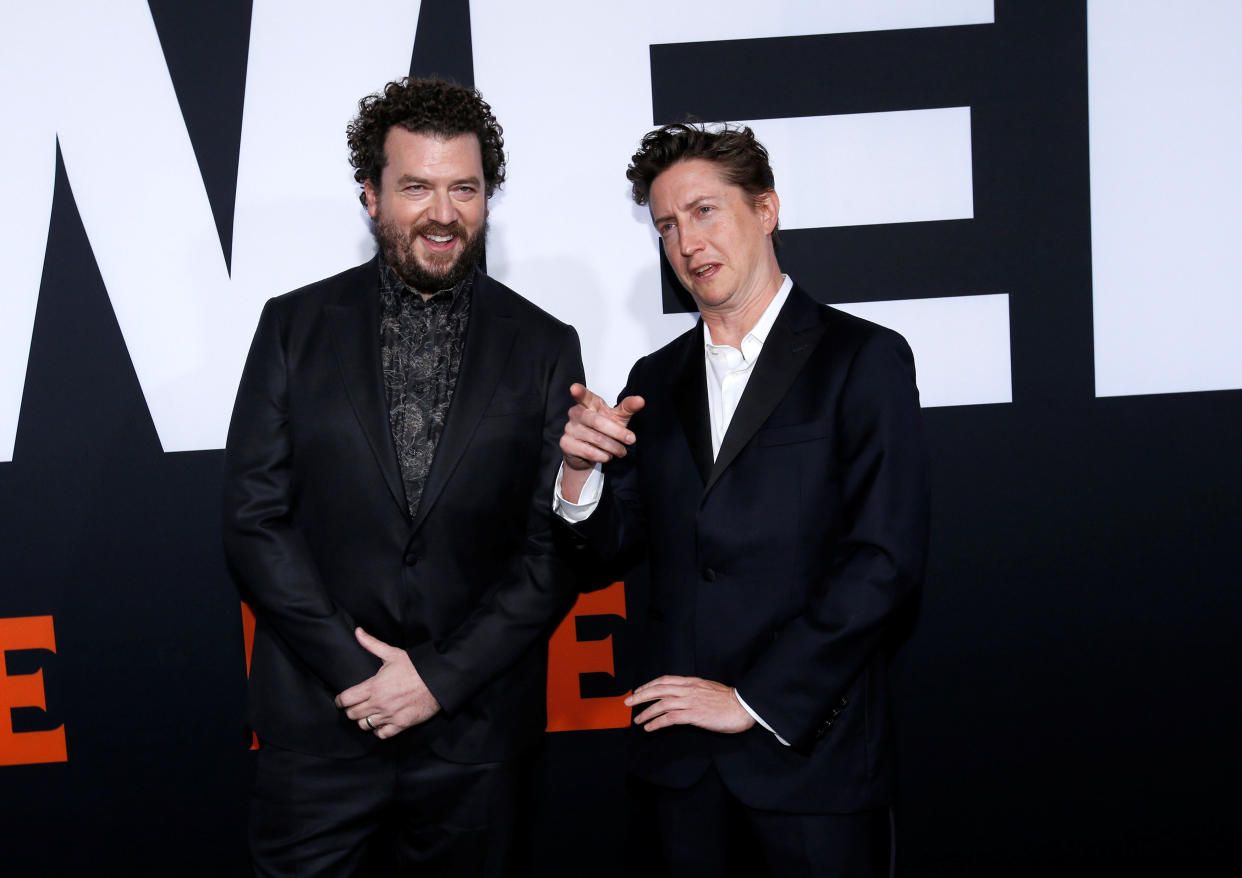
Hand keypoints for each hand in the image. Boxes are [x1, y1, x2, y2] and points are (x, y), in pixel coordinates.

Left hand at [333, 628, 439, 738]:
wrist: (438, 680)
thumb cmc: (415, 667)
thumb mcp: (392, 653)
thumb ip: (371, 644)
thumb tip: (358, 632)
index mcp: (374, 686)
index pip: (346, 699)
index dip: (340, 700)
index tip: (341, 700)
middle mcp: (379, 703)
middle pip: (352, 714)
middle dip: (350, 710)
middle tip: (354, 706)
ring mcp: (389, 715)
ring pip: (364, 725)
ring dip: (363, 720)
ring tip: (367, 713)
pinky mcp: (401, 724)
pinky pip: (381, 734)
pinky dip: (378, 730)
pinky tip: (380, 722)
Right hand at [560, 383, 644, 471]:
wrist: (590, 453)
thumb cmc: (604, 430)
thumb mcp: (618, 417)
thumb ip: (628, 408)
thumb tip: (641, 400)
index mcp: (589, 403)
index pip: (583, 396)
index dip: (579, 392)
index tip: (574, 388)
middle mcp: (576, 413)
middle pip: (597, 422)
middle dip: (617, 432)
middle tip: (631, 439)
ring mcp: (569, 428)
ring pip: (596, 439)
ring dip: (613, 447)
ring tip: (621, 451)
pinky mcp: (566, 444)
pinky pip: (588, 451)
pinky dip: (602, 456)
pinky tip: (607, 456)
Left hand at [624, 675, 755, 733]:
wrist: (744, 707)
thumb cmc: (729, 700)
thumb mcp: (709, 689)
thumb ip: (694, 690)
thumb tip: (682, 696)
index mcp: (692, 682)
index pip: (665, 680)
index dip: (649, 684)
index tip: (639, 690)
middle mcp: (688, 689)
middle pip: (658, 689)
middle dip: (641, 695)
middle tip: (628, 702)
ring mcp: (690, 702)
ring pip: (661, 704)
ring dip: (646, 712)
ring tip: (637, 720)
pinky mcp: (694, 715)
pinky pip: (670, 718)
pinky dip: (657, 722)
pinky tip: (650, 728)